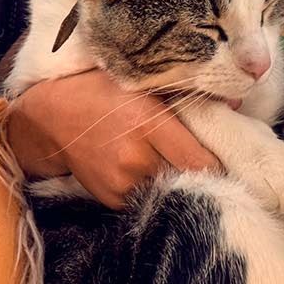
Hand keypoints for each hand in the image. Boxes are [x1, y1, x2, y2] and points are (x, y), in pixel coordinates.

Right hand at [2, 67, 218, 207]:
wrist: (49, 119)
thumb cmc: (99, 93)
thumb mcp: (140, 84)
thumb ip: (186, 95)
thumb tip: (235, 103)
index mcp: (149, 123)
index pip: (202, 160)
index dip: (219, 163)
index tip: (228, 160)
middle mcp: (138, 157)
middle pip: (189, 180)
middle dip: (201, 175)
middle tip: (209, 166)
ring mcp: (123, 183)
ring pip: (169, 193)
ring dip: (177, 185)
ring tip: (178, 169)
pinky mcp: (112, 199)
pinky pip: (147, 200)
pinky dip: (154, 191)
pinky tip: (149, 174)